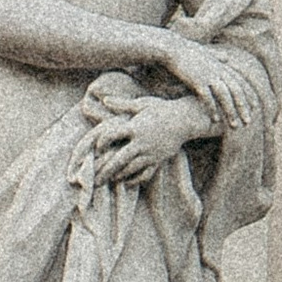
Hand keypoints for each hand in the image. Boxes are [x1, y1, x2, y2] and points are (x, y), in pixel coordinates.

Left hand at [77, 92, 210, 187]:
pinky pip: (146, 173)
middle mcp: (141, 142)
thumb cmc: (163, 109)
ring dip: (118, 175)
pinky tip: (127, 182)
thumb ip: (122, 104)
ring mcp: (151, 153)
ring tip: (108, 180)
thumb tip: (105, 99)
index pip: (112, 136)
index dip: (101, 142)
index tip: (96, 147)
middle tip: (95, 179)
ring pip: (131, 168)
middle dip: (105, 170)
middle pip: (119, 159)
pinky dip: (136, 179)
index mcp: (135, 128)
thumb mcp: (142, 104)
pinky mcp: (159, 159)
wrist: (186, 119)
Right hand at [160, 37, 257, 134]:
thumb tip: (228, 56)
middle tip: (249, 122)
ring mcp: (209, 76)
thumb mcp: (207, 53)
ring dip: (231, 112)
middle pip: (236, 92)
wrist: (172, 48)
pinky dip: (212, 108)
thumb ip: (219, 56)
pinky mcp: (197, 80)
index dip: (249, 96)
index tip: (256, 107)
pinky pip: (207, 98)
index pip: (240, 83)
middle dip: (243, 108)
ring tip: (235, 126)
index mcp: (222, 66)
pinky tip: (215, 120)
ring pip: (225, 96)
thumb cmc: (188, 51)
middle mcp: (219, 71)